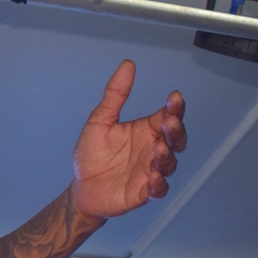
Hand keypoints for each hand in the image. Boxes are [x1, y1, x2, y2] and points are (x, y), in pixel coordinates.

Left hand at [71, 59, 186, 219]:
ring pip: (170, 163)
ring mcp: (150, 171)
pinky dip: (158, 184)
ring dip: (167, 155)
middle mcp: (152, 149)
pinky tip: (152, 176)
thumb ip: (115, 95)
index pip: (167, 115)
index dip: (174, 107)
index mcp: (145, 130)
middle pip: (176, 138)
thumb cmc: (92, 156)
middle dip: (177, 129)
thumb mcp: (100, 121)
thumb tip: (127, 65)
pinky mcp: (143, 192)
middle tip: (170, 121)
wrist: (80, 188)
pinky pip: (158, 189)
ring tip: (157, 148)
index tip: (173, 97)